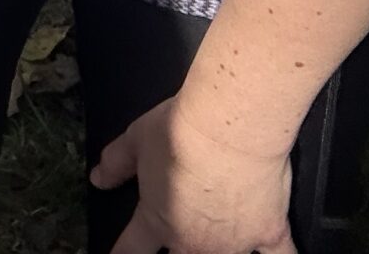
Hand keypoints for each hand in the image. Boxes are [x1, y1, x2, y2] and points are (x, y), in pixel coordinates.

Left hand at [91, 95, 294, 253]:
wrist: (231, 126)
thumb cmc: (180, 131)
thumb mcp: (135, 140)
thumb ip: (115, 163)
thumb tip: (98, 179)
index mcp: (159, 222)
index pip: (131, 248)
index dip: (120, 253)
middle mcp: (195, 242)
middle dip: (177, 253)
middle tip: (180, 237)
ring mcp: (235, 243)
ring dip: (217, 253)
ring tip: (216, 244)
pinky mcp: (270, 234)